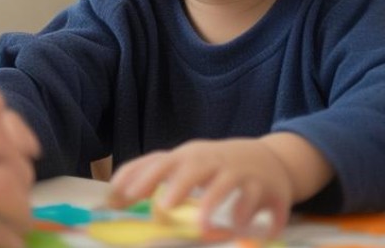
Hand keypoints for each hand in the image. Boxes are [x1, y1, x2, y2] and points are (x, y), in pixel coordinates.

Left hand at [108, 138, 292, 237]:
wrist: (272, 158)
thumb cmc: (215, 167)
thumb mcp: (186, 167)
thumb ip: (154, 180)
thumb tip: (112, 200)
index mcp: (188, 157)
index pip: (158, 161)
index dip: (137, 176)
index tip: (116, 195)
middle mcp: (212, 161)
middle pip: (192, 167)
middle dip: (177, 185)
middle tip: (162, 207)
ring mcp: (241, 172)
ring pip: (226, 183)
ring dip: (213, 202)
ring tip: (202, 224)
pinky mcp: (267, 188)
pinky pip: (258, 200)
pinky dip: (249, 214)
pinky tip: (241, 227)